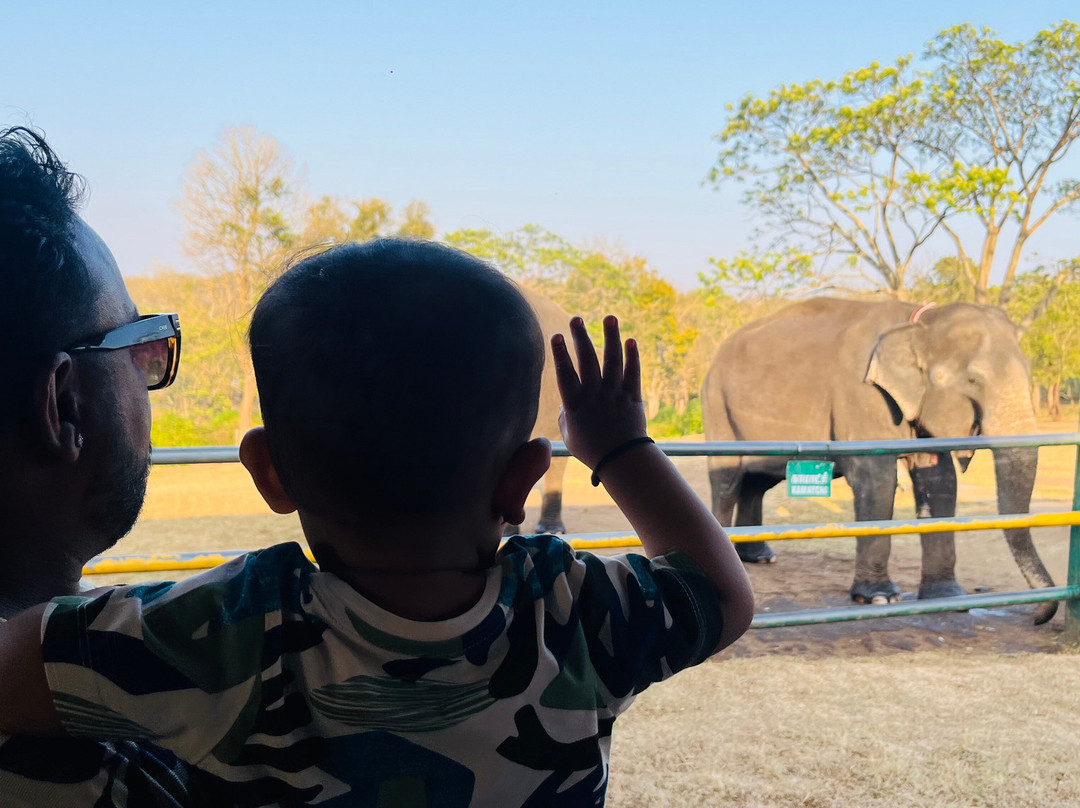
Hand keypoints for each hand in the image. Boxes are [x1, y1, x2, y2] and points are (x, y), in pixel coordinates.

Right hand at [550, 315, 647, 468]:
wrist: (621, 460)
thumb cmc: (591, 451)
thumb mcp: (570, 436)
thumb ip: (566, 417)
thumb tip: (566, 405)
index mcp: (575, 405)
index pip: (565, 374)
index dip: (560, 354)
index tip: (557, 336)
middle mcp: (595, 395)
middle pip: (587, 361)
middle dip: (581, 337)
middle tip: (576, 319)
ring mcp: (615, 394)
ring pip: (612, 360)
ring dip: (611, 337)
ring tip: (609, 318)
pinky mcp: (633, 397)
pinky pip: (633, 372)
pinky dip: (632, 356)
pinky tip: (631, 341)